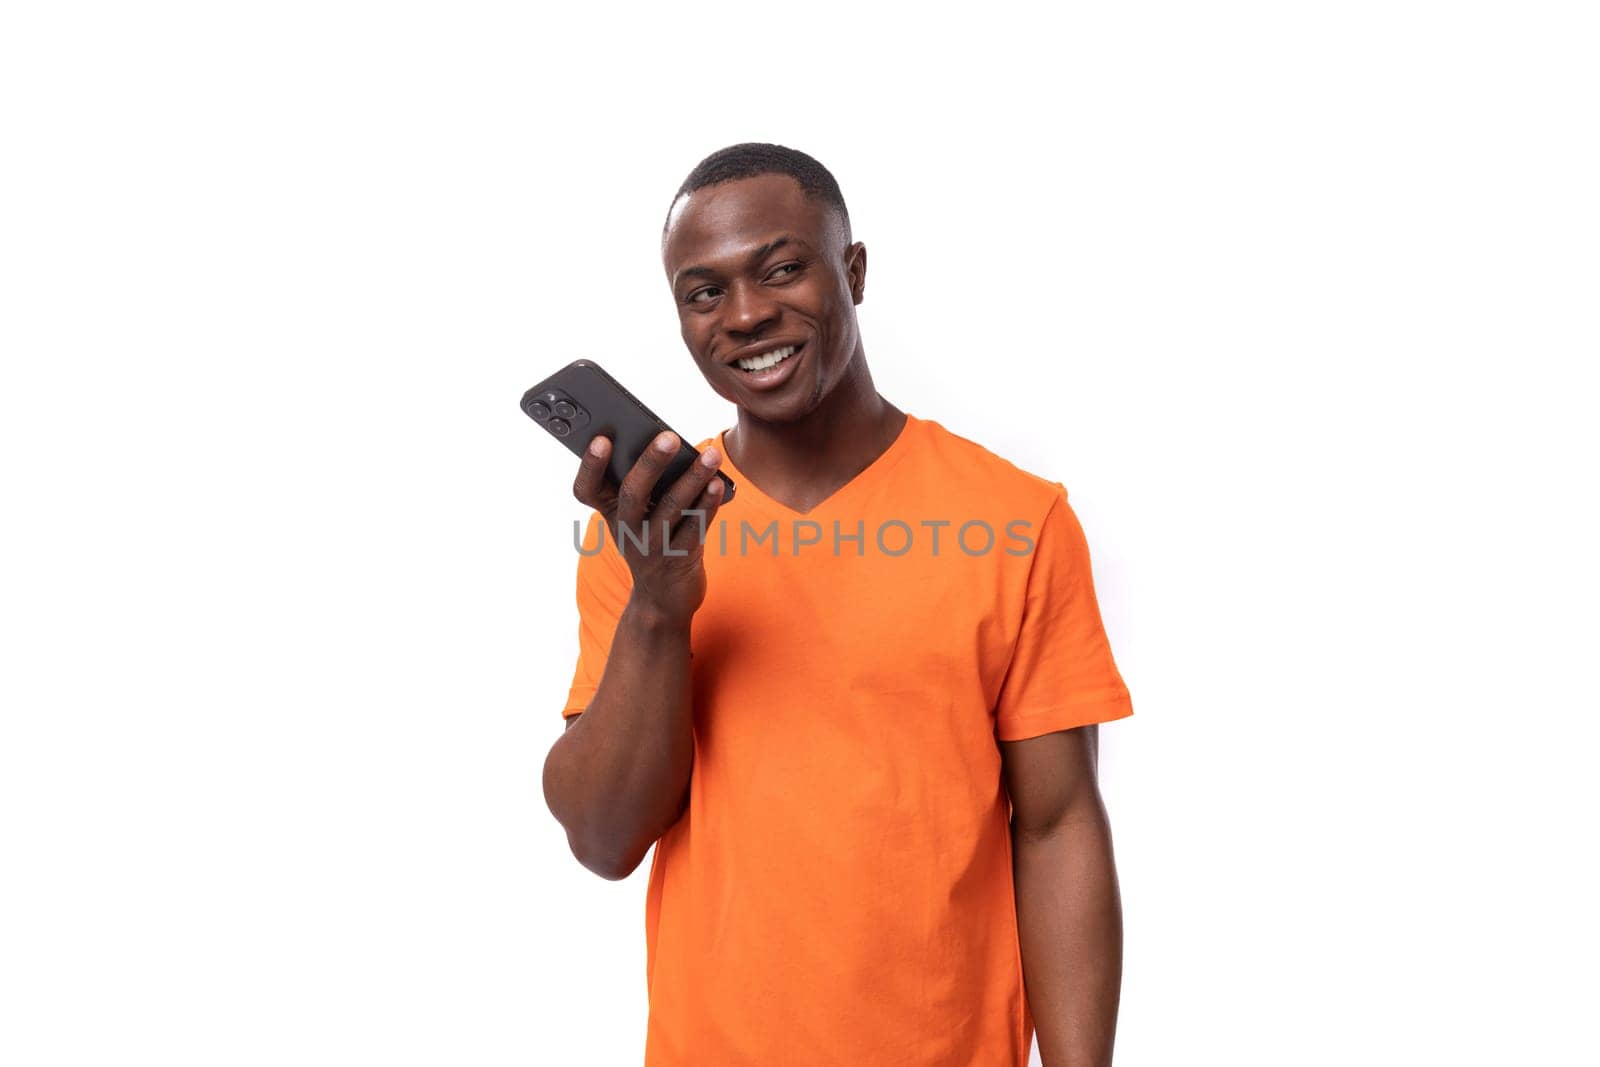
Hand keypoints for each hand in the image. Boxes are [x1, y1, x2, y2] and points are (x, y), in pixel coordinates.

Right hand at [572, 431, 725, 625]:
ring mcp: (652, 546)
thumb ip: (645, 485)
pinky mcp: (679, 559)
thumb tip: (668, 444)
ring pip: (671, 507)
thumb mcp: (636, 518)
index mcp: (610, 513)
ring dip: (693, 478)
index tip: (602, 439)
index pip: (587, 489)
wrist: (662, 600)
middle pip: (633, 492)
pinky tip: (718, 485)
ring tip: (711, 456)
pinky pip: (694, 527)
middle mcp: (626, 529)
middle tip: (670, 437)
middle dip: (651, 462)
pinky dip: (708, 504)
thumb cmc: (650, 542)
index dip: (590, 465)